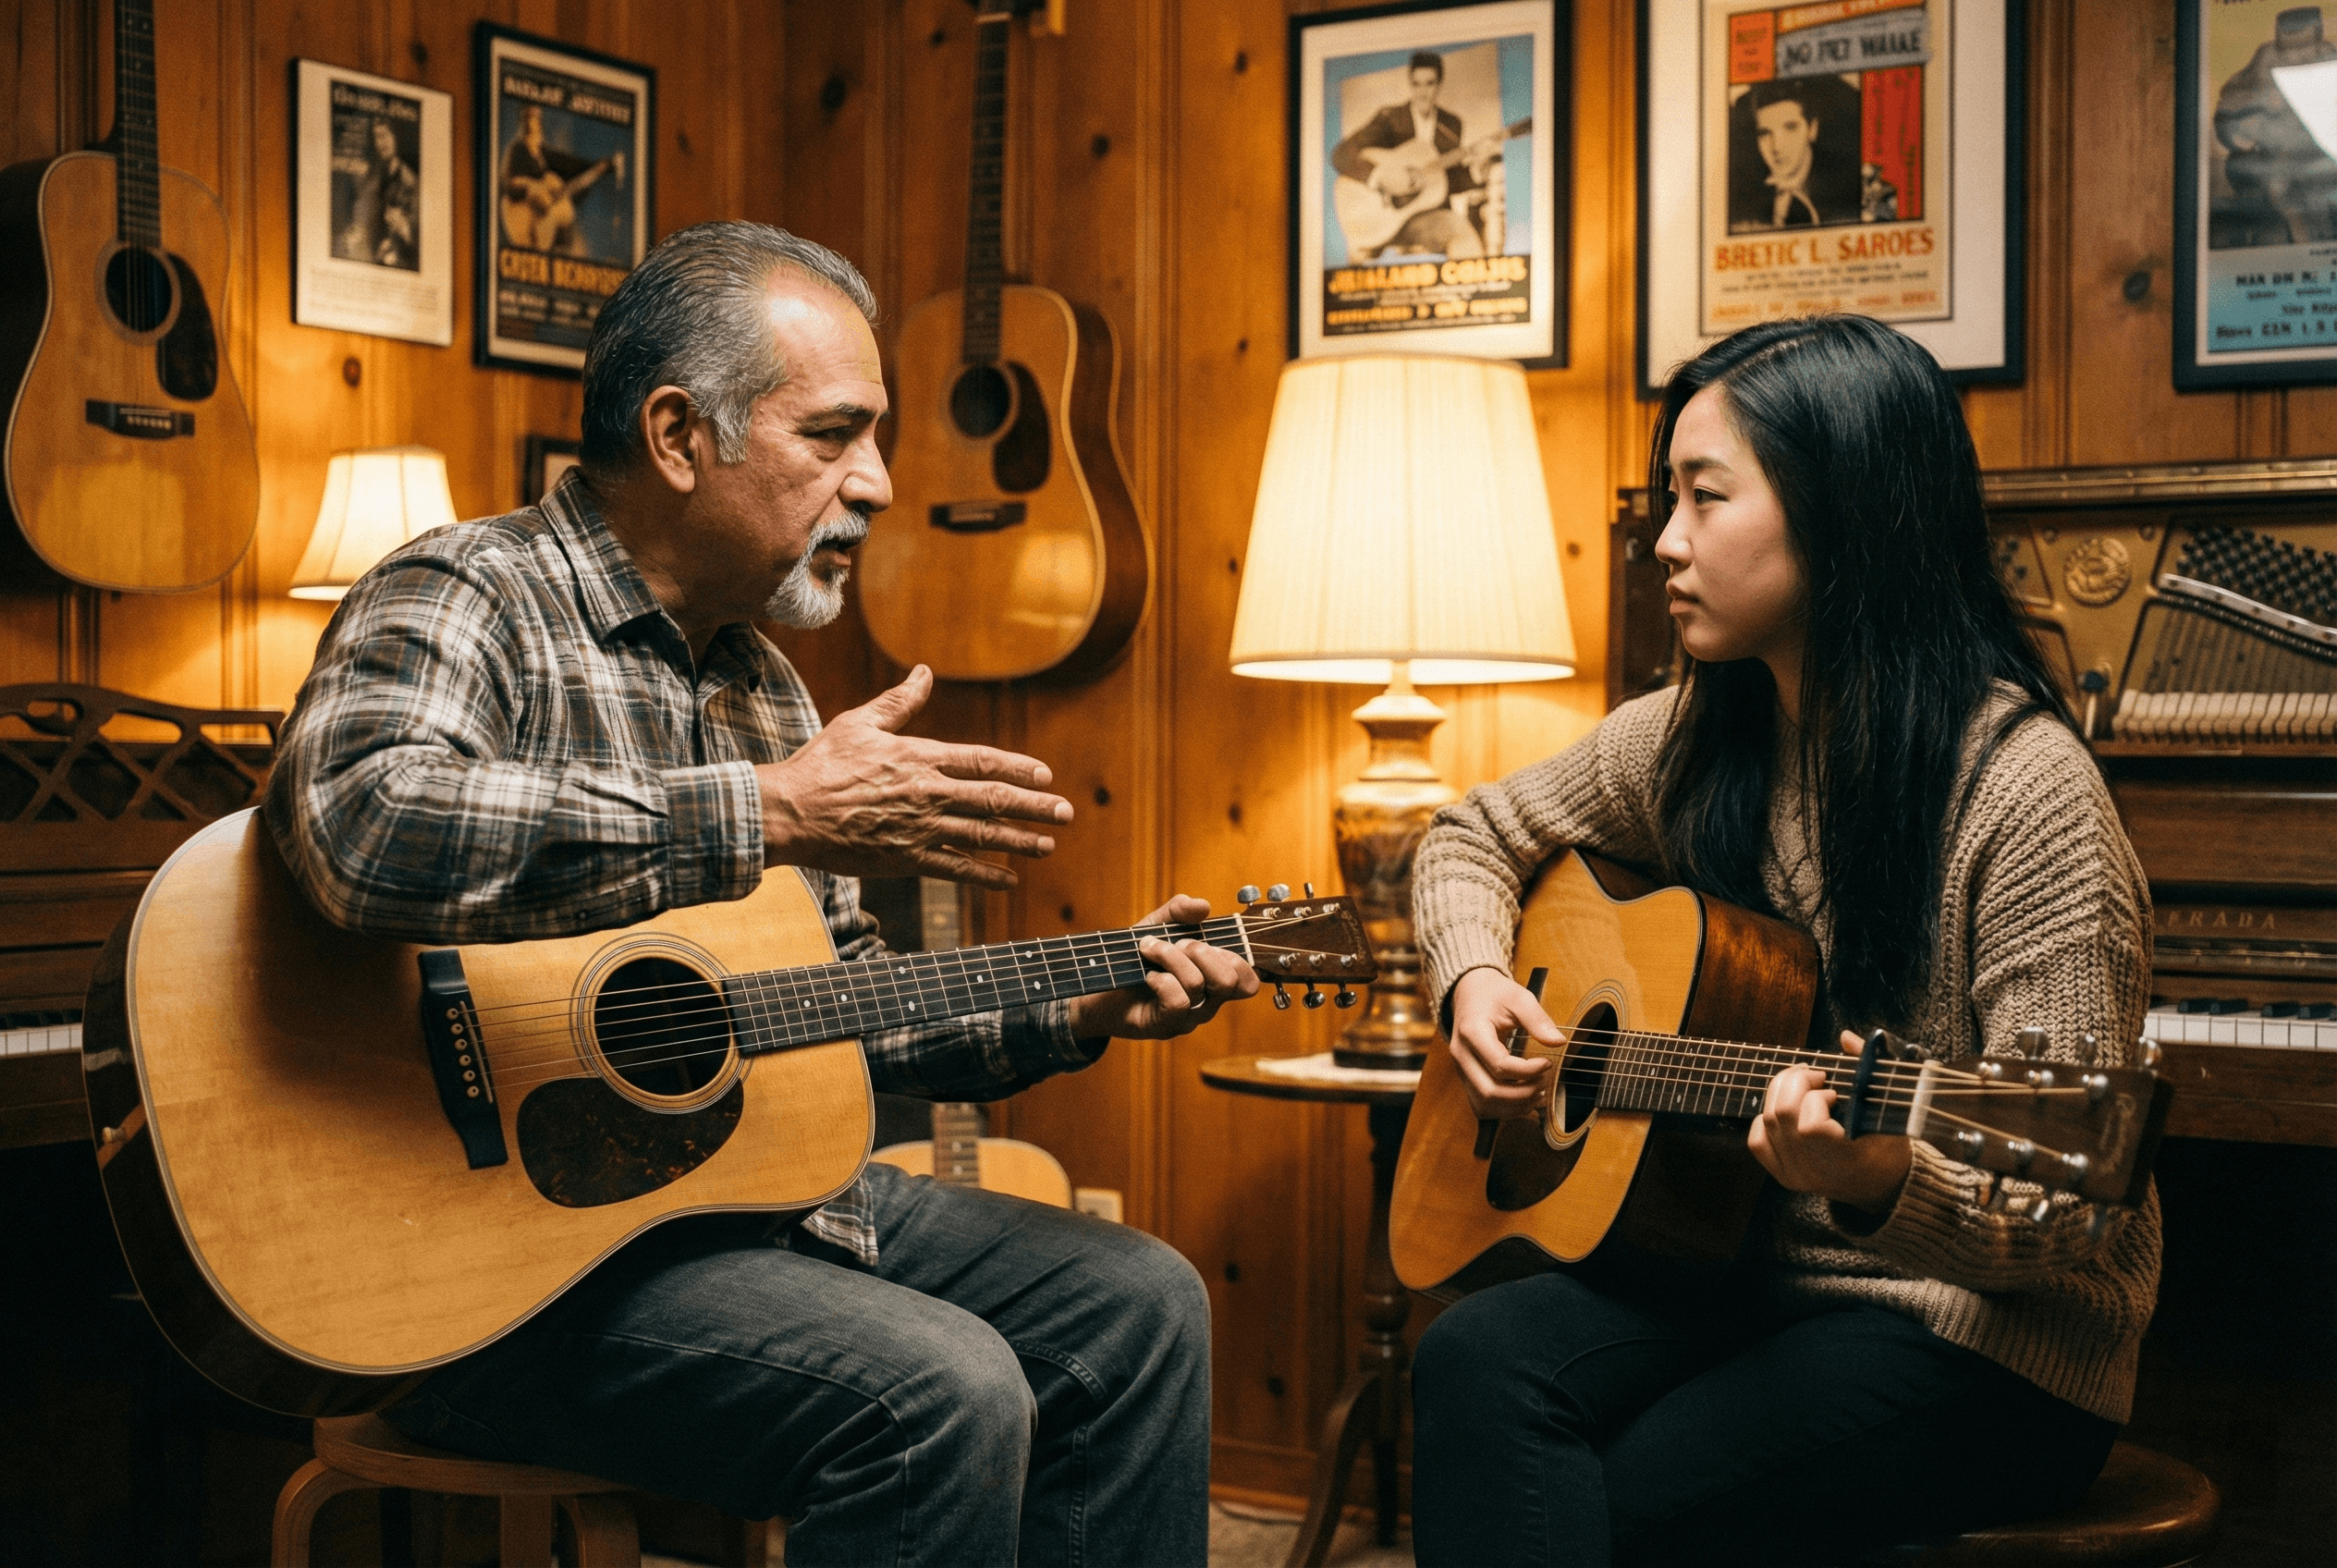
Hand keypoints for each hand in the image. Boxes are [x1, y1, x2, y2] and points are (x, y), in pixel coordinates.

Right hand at [756, 665, 1072, 888]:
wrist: (790, 812)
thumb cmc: (822, 764)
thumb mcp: (861, 723)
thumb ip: (899, 701)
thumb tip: (924, 672)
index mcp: (920, 757)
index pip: (983, 761)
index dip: (1019, 769)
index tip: (1045, 776)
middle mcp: (928, 793)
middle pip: (994, 799)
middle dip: (1035, 807)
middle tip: (1066, 813)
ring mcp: (920, 829)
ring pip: (983, 836)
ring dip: (1020, 841)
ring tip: (1048, 845)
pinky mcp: (906, 858)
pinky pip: (956, 870)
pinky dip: (985, 875)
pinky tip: (1009, 879)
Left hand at [1065, 896, 1259, 1040]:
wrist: (1098, 984)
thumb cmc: (1133, 956)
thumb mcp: (1157, 925)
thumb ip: (1179, 911)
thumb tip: (1203, 906)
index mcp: (1213, 979)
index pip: (1248, 981)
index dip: (1237, 958)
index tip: (1206, 941)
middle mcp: (1207, 1002)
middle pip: (1231, 981)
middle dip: (1202, 952)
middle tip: (1178, 943)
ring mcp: (1188, 1017)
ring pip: (1197, 984)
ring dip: (1170, 957)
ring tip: (1149, 950)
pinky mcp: (1165, 1025)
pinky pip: (1178, 1000)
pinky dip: (1161, 980)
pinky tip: (1148, 975)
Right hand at [1446, 967, 1558, 1119]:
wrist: (1469, 991)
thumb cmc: (1494, 993)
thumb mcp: (1519, 997)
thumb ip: (1538, 1019)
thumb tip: (1559, 1042)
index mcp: (1472, 1033)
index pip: (1500, 1066)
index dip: (1528, 1070)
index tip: (1548, 1062)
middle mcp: (1461, 1055)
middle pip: (1489, 1092)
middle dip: (1522, 1094)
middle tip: (1544, 1082)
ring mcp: (1461, 1068)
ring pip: (1483, 1104)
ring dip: (1514, 1106)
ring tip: (1537, 1093)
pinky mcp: (1466, 1077)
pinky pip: (1481, 1104)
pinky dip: (1504, 1109)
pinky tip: (1525, 1101)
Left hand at [1747, 1031, 1912, 1211]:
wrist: (1884, 1188)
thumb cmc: (1890, 1148)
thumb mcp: (1890, 1112)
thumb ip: (1870, 1072)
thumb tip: (1845, 1037)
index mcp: (1844, 1160)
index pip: (1810, 1127)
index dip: (1817, 1100)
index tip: (1835, 1092)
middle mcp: (1813, 1171)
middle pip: (1781, 1115)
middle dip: (1795, 1082)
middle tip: (1815, 1076)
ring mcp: (1795, 1175)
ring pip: (1767, 1121)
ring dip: (1781, 1093)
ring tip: (1804, 1086)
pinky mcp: (1783, 1175)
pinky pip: (1757, 1140)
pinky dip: (1766, 1118)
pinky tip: (1788, 1111)